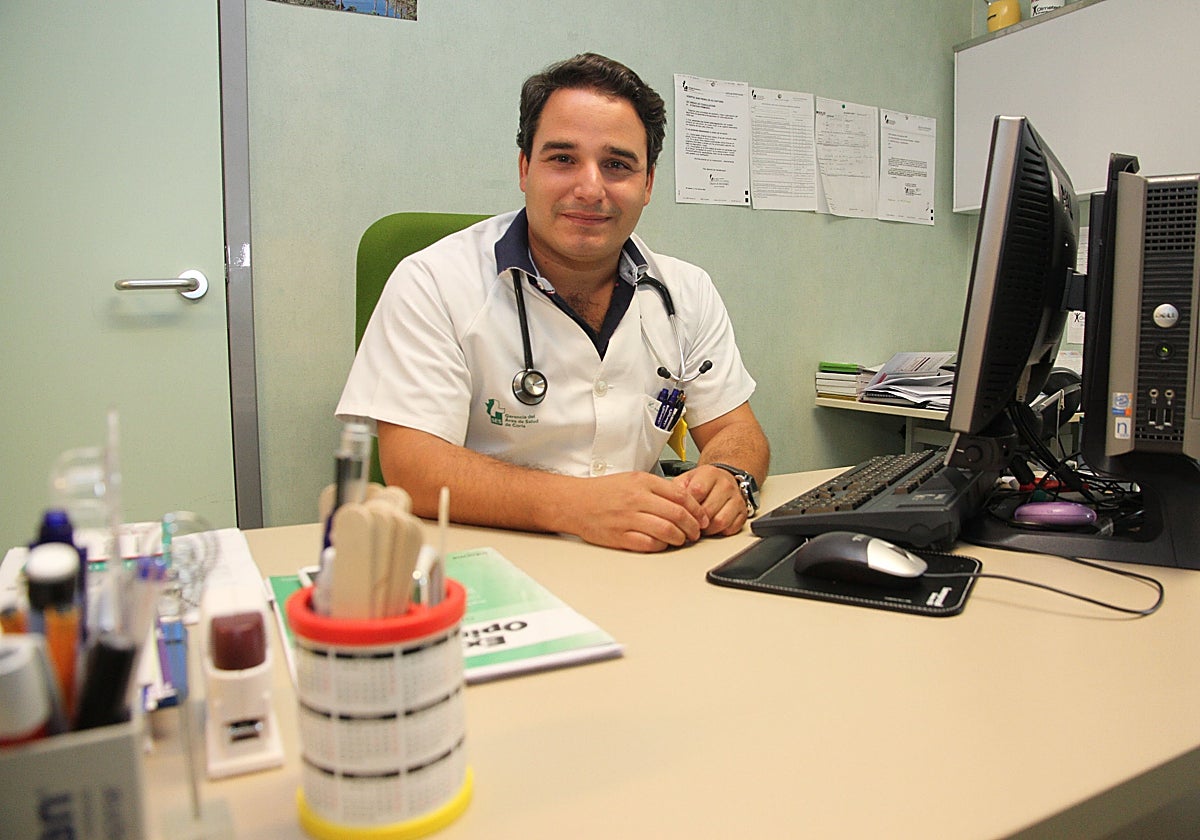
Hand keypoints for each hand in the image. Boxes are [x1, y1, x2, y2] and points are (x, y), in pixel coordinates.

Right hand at [567, 471, 710, 552]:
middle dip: (693, 527)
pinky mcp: (619, 536)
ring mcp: (628, 519)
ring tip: (682, 540)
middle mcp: (637, 499)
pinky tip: (662, 545)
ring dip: (680, 538)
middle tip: (696, 532)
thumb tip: (683, 501)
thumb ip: (656, 488)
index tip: (702, 517)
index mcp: (642, 482)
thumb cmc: (602, 492)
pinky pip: (649, 544)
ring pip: (667, 531)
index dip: (697, 509)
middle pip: (678, 514)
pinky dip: (661, 547)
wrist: (573, 502)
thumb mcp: (632, 479)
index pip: (681, 495)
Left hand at [674, 465, 748, 536]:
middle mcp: (726, 485)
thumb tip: (668, 502)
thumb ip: (676, 488)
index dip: (687, 506)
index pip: (697, 492)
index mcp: (710, 474)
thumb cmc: (704, 482)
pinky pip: (731, 529)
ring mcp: (737, 499)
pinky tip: (713, 527)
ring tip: (701, 526)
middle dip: (695, 521)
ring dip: (708, 529)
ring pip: (720, 521)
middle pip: (708, 510)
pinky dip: (720, 532)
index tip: (681, 512)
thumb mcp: (687, 478)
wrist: (724, 479)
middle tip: (689, 523)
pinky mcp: (743, 513)